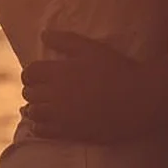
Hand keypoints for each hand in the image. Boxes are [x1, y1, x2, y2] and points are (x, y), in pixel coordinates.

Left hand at [20, 30, 167, 142]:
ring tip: (39, 106)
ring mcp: (61, 116)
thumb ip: (66, 41)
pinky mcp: (69, 132)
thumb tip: (43, 35)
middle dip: (33, 89)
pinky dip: (37, 126)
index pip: (30, 73)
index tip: (38, 75)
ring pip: (33, 112)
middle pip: (29, 93)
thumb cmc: (117, 70)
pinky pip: (42, 131)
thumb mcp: (92, 49)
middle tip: (42, 89)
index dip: (31, 73)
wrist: (137, 100)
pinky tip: (42, 123)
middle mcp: (55, 94)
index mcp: (58, 72)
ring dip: (33, 108)